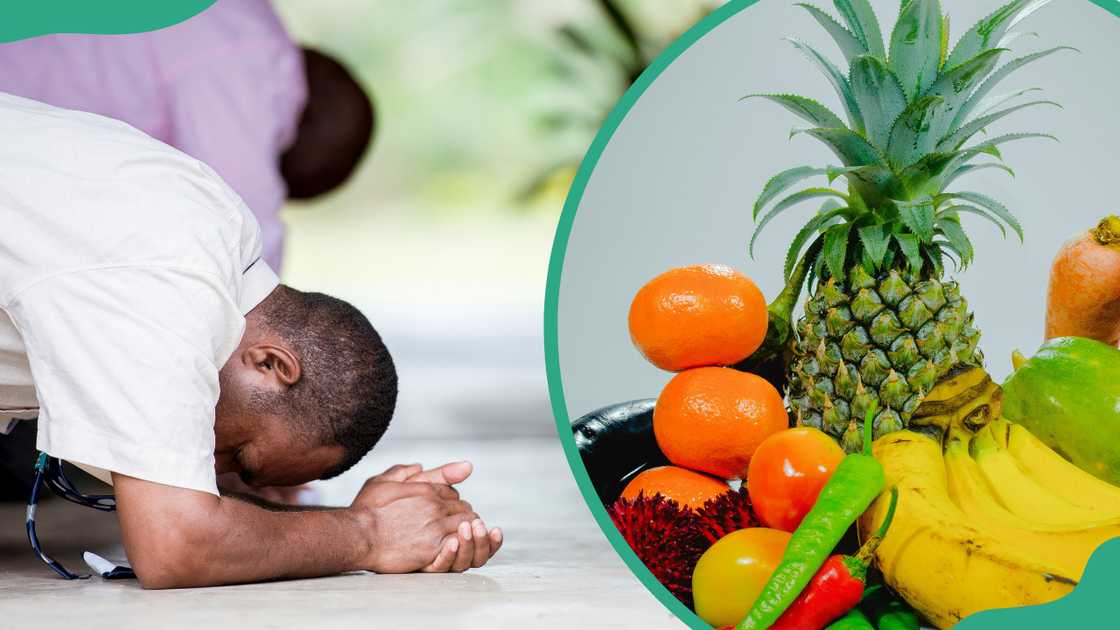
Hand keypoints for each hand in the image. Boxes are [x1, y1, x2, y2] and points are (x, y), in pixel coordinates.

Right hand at [361, 462, 503, 571]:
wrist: (358, 537)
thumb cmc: (365, 511)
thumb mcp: (380, 481)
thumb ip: (401, 471)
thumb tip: (419, 466)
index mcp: (426, 489)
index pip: (452, 492)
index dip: (451, 501)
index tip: (447, 510)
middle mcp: (435, 506)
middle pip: (464, 508)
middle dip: (462, 515)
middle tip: (457, 525)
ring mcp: (436, 527)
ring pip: (467, 525)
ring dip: (465, 531)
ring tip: (459, 538)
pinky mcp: (433, 549)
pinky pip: (459, 544)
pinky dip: (460, 545)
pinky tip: (453, 549)